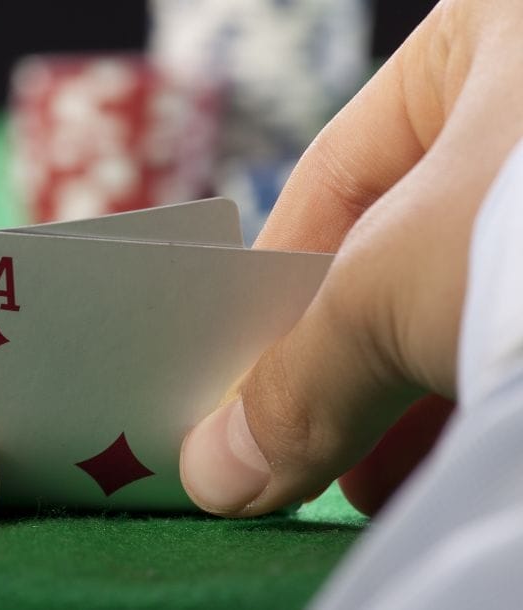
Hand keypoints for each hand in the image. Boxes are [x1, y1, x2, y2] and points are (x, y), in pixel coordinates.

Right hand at [179, 0, 522, 516]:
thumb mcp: (404, 287)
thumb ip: (297, 375)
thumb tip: (216, 470)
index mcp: (489, 32)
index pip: (335, 178)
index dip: (268, 293)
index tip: (232, 387)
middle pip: (405, 252)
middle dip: (344, 365)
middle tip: (290, 454)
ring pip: (482, 300)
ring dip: (415, 399)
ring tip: (365, 483)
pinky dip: (488, 397)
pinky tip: (452, 456)